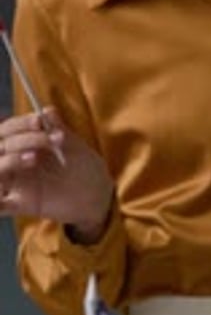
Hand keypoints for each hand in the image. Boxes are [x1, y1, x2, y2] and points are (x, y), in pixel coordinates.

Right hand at [0, 107, 113, 239]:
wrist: (97, 194)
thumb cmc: (83, 166)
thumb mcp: (73, 146)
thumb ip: (59, 129)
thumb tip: (47, 110)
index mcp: (24, 145)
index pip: (7, 130)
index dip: (19, 124)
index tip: (38, 121)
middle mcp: (15, 162)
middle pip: (1, 147)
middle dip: (22, 139)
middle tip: (46, 139)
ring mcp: (17, 183)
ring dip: (8, 161)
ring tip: (34, 157)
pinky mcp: (20, 204)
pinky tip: (3, 196)